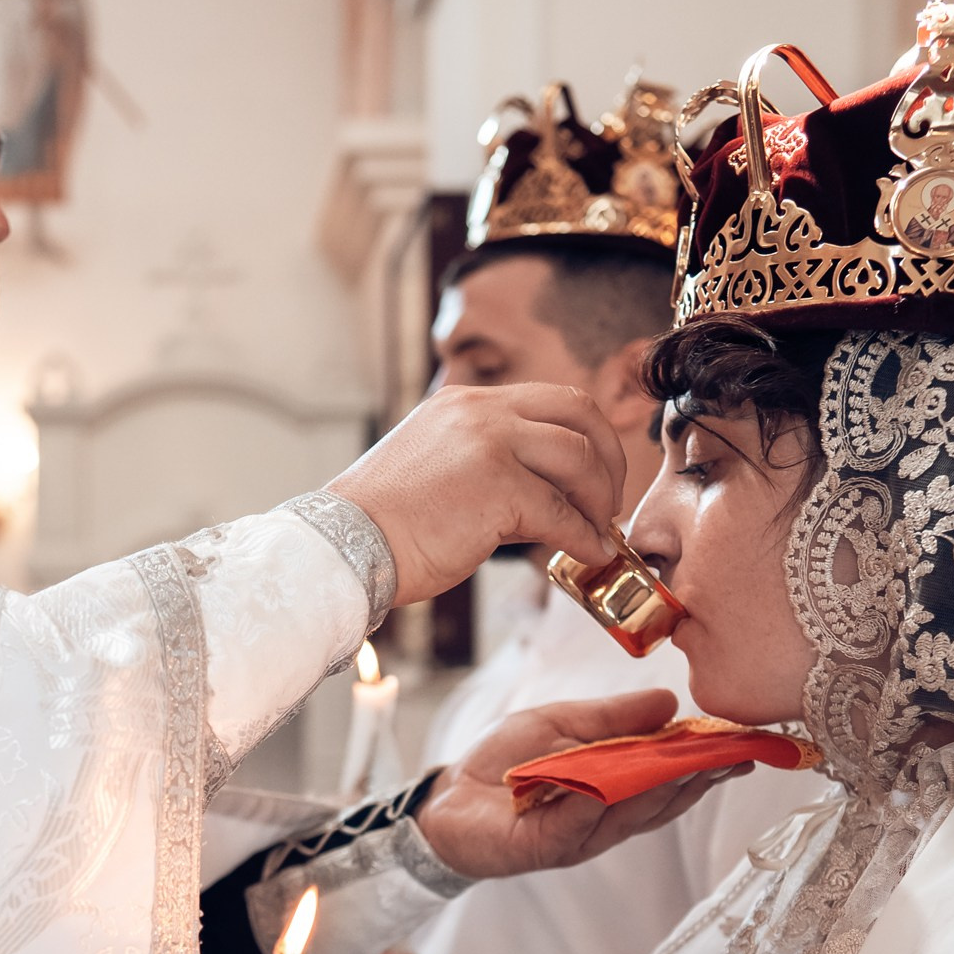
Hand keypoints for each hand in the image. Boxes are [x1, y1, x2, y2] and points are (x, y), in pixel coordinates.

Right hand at [327, 384, 624, 606]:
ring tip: (598, 530)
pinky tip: (589, 554)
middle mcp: (480, 411)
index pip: (550, 399)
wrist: (344, 547)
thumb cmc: (382, 523)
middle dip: (608, 457)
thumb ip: (489, 463)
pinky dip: (585, 537)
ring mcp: (490, 444)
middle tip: (609, 499)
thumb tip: (546, 497)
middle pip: (578, 412)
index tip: (594, 472)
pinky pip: (563, 513)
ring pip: (579, 459)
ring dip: (600, 499)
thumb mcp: (436, 466)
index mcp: (464, 402)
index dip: (586, 435)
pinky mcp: (499, 488)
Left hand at [415, 691, 745, 881]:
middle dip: (700, 779)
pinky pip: (577, 823)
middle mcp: (605, 821)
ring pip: (628, 815)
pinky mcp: (544, 847)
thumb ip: (612, 718)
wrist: (447, 800)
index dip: (707, 766)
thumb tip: (670, 703)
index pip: (670, 780)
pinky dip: (597, 803)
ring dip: (661, 791)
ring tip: (693, 765)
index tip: (744, 746)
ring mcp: (578, 838)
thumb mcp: (561, 723)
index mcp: (614, 792)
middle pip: (661, 803)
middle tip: (736, 756)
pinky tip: (615, 783)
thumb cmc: (503, 763)